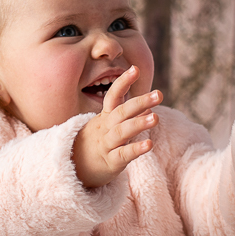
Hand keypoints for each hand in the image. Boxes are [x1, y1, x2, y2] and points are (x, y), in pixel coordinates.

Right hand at [72, 66, 162, 186]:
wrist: (75, 167)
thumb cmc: (98, 143)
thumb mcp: (109, 126)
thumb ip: (129, 116)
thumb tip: (149, 107)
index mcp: (106, 116)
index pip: (113, 95)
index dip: (123, 82)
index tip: (135, 68)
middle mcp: (105, 127)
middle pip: (121, 112)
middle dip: (140, 102)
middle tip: (159, 94)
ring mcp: (107, 144)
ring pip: (122, 132)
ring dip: (138, 123)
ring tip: (156, 118)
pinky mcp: (111, 162)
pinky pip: (123, 154)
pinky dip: (135, 149)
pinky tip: (149, 144)